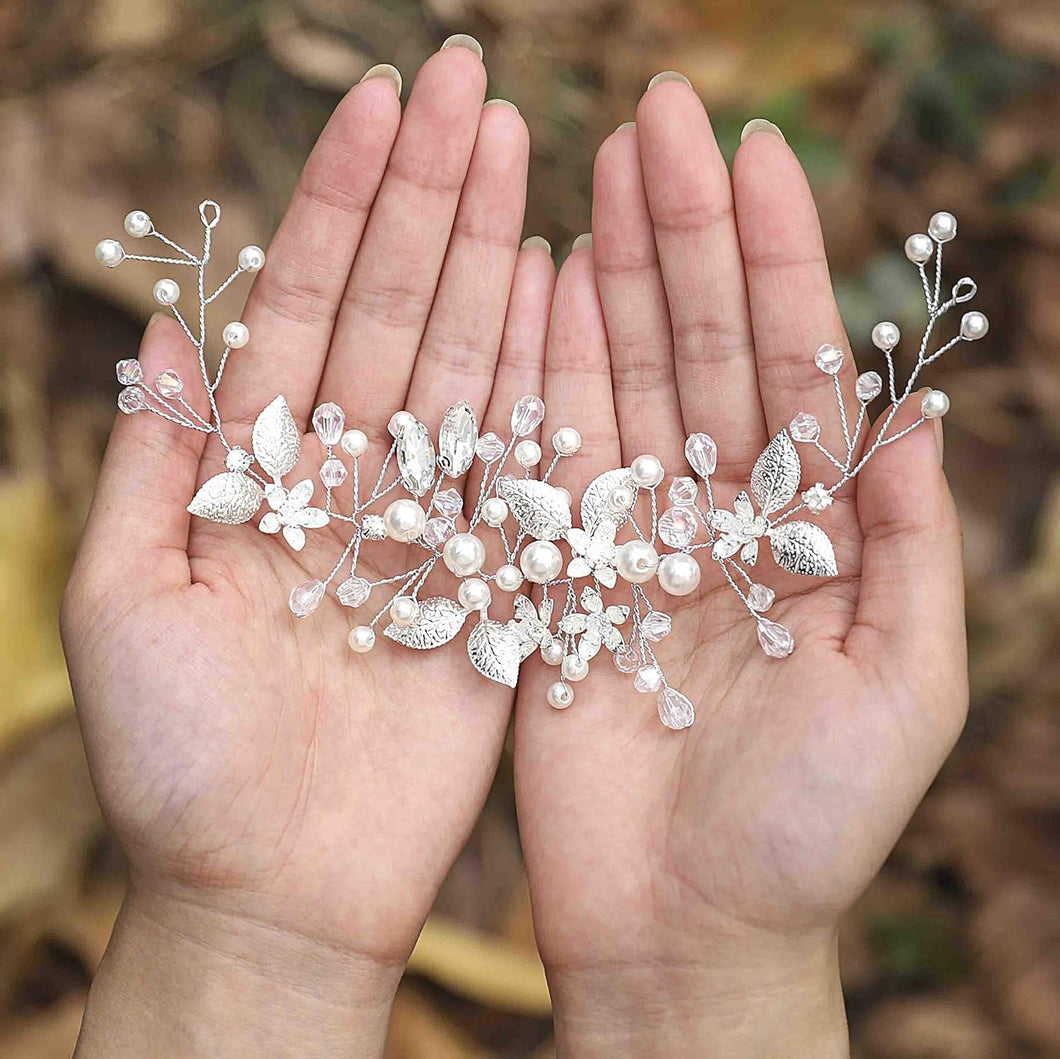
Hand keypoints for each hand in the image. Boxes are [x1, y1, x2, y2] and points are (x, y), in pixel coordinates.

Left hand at [61, 41, 552, 1056]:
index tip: (384, 105)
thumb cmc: (180, 764)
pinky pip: (521, 462)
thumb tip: (164, 334)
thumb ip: (151, 467)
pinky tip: (557, 287)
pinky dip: (540, 375)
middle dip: (428, 196)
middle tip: (471, 84)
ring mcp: (428, 518)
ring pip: (465, 364)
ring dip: (489, 256)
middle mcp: (350, 475)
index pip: (310, 306)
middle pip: (396, 310)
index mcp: (260, 470)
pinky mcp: (492, 576)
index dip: (343, 204)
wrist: (274, 885)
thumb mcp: (125, 603)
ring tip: (520, 151)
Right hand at [515, 78, 966, 1056]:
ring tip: (596, 167)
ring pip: (621, 379)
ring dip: (611, 273)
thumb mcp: (903, 694)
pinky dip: (541, 367)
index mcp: (807, 530)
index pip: (794, 366)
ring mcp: (629, 535)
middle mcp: (717, 513)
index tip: (759, 151)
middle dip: (686, 231)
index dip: (778, 259)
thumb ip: (910, 555)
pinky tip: (534, 284)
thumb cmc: (805, 830)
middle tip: (659, 117)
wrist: (683, 924)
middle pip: (702, 346)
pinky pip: (545, 453)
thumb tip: (920, 420)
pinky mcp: (553, 572)